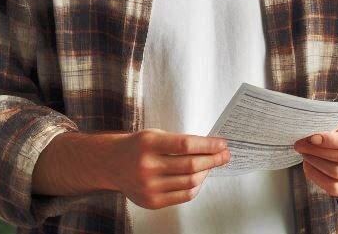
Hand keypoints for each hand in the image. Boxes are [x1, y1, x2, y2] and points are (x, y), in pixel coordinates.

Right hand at [106, 129, 230, 209]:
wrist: (111, 164)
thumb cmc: (138, 147)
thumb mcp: (155, 135)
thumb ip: (180, 142)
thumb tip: (212, 147)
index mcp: (148, 144)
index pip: (186, 145)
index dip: (208, 144)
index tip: (222, 143)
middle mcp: (147, 166)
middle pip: (191, 165)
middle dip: (214, 159)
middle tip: (225, 154)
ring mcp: (148, 187)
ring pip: (190, 182)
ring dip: (207, 172)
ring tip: (213, 164)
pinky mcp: (151, 202)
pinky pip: (184, 196)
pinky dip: (197, 186)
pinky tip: (200, 177)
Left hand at [294, 114, 337, 197]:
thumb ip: (329, 125)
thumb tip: (309, 136)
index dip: (330, 140)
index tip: (311, 138)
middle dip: (317, 152)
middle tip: (300, 146)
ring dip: (316, 165)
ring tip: (305, 156)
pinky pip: (336, 189)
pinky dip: (319, 179)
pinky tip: (309, 168)